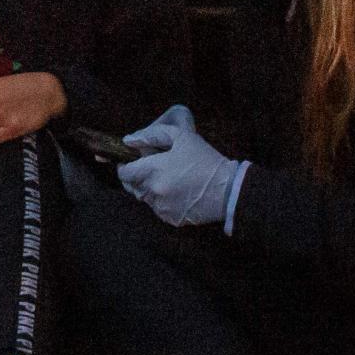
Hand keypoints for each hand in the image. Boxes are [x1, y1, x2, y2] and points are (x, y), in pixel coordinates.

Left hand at [117, 105, 246, 227]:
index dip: (125, 168)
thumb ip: (152, 135)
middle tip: (152, 171)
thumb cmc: (206, 160)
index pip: (125, 173)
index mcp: (153, 170)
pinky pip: (159, 210)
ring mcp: (162, 207)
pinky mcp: (172, 219)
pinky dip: (163, 202)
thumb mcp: (181, 137)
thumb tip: (129, 141)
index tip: (130, 164)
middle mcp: (154, 191)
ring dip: (150, 190)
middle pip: (133, 187)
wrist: (229, 189)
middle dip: (138, 178)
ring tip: (169, 181)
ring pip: (145, 199)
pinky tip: (178, 193)